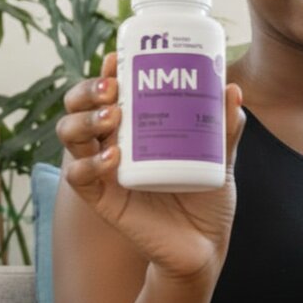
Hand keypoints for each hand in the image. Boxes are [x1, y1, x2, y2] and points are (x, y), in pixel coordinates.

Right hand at [55, 50, 245, 281]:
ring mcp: (104, 171)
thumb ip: (225, 129)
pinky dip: (89, 164)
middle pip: (80, 106)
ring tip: (113, 116)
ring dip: (84, 119)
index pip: (109, 92)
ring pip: (70, 135)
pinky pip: (79, 177)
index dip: (106, 71)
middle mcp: (113, 144)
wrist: (204, 246)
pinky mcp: (102, 200)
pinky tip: (113, 157)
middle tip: (114, 88)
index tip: (119, 56)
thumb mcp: (220, 160)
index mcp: (136, 128)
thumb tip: (232, 89)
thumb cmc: (207, 199)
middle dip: (88, 90)